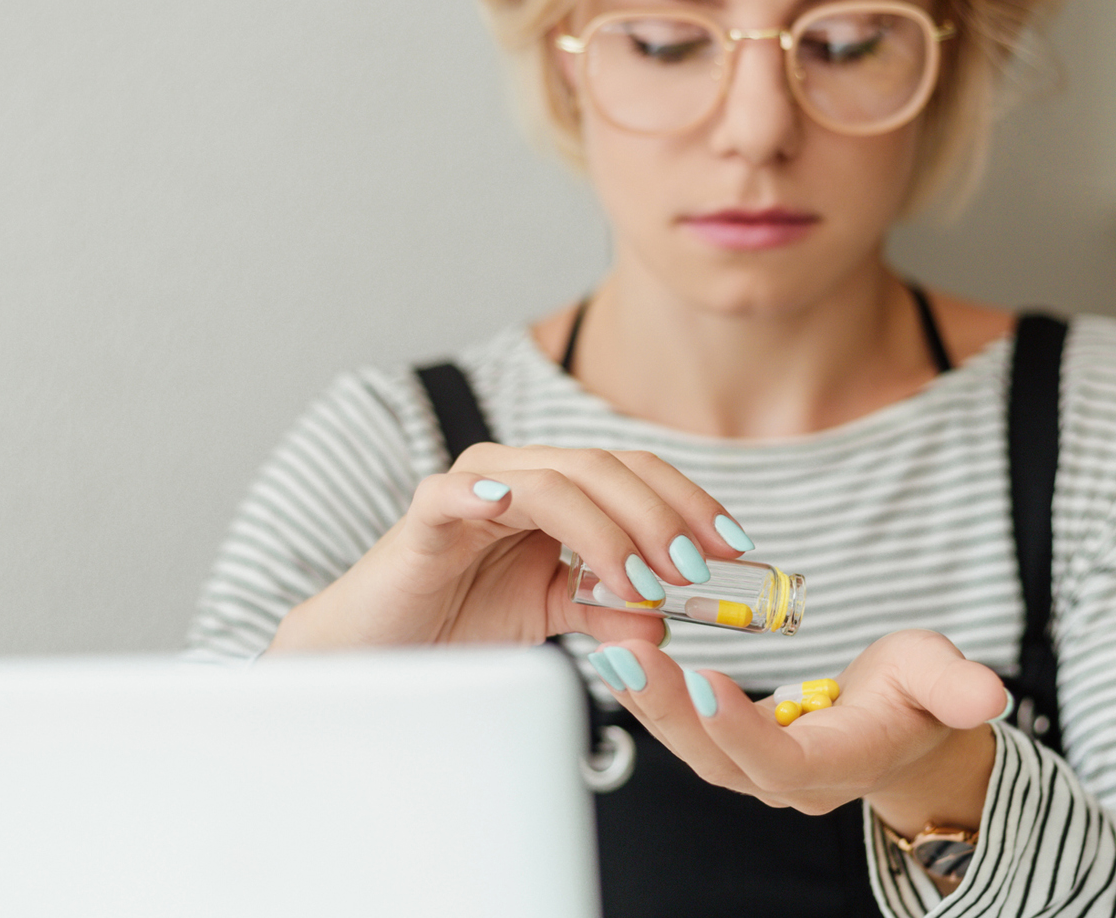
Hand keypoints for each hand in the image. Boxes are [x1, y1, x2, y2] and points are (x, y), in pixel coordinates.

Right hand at [268, 444, 755, 650]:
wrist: (379, 647)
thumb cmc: (459, 622)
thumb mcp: (554, 615)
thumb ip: (609, 610)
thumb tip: (665, 619)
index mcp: (554, 489)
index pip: (636, 474)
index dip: (690, 502)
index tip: (736, 547)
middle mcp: (518, 474)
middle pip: (608, 467)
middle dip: (663, 516)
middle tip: (698, 567)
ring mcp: (473, 486)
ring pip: (557, 479)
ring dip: (611, 529)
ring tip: (643, 582)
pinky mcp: (428, 512)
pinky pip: (466, 491)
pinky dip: (502, 499)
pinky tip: (537, 528)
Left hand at [589, 629, 1008, 833]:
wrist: (906, 727)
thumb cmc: (921, 696)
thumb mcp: (943, 677)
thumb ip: (958, 687)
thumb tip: (987, 694)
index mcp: (840, 763)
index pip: (781, 762)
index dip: (740, 730)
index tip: (703, 679)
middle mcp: (790, 779)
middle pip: (717, 757)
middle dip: (667, 710)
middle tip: (626, 654)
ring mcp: (757, 769)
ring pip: (691, 747)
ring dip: (646, 702)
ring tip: (608, 650)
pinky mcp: (733, 748)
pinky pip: (684, 728)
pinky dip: (649, 695)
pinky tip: (616, 655)